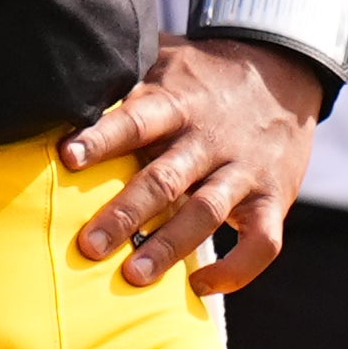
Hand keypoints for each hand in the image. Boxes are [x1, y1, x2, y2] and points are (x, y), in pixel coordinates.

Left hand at [59, 35, 322, 293]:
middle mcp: (209, 138)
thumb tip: (64, 83)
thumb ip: (125, 75)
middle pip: (165, 178)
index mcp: (177, 103)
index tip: (67, 157)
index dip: (102, 138)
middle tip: (89, 246)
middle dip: (126, 213)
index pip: (136, 120)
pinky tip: (199, 287)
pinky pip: (261, 242)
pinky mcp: (273, 198)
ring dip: (169, 246)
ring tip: (133, 275)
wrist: (283, 71)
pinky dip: (235, 270)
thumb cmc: (204, 75)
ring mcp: (244, 170)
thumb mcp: (166, 61)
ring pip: (206, 212)